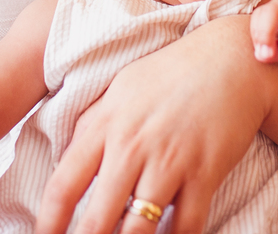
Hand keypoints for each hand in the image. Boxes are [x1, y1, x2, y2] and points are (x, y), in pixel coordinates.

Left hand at [35, 16, 267, 233]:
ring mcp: (169, 162)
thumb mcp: (120, 88)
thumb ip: (91, 124)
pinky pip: (186, 227)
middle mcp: (132, 146)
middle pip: (97, 220)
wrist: (230, 60)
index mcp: (105, 125)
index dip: (48, 223)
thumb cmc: (170, 73)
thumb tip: (65, 157)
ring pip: (139, 230)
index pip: (63, 185)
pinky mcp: (205, 173)